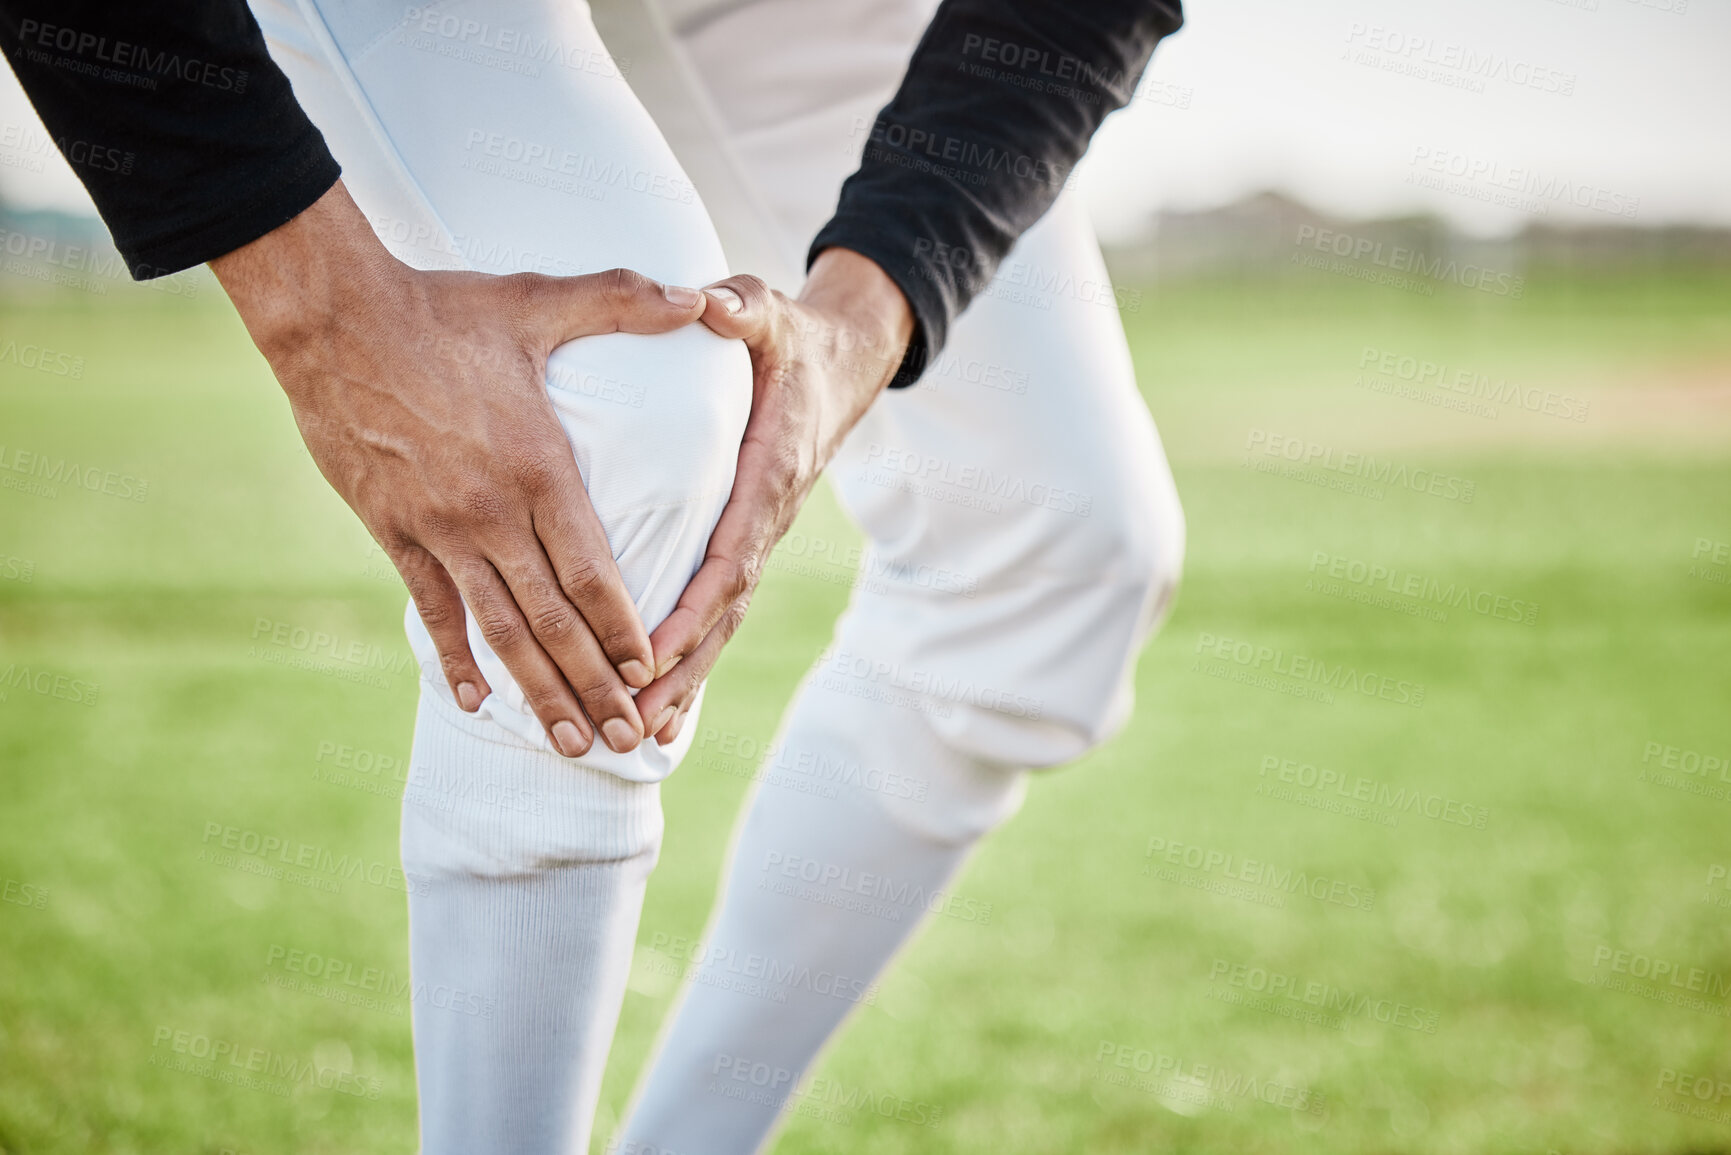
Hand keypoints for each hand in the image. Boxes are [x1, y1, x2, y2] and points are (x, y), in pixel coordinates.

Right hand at [211, 181, 709, 757]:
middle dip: (594, 687)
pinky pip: (432, 609)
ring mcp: (439, 529)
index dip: (622, 630)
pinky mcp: (394, 531)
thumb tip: (695, 294)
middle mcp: (492, 513)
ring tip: (570, 744)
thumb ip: (623, 301)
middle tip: (627, 741)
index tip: (650, 675)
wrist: (332, 317)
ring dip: (536, 693)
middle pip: (552, 621)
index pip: (592, 572)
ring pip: (498, 631)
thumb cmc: (444, 308)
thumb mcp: (540, 300)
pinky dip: (454, 659)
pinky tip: (475, 702)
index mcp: (540, 468)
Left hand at [634, 248, 914, 742]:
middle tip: (632, 716)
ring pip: (724, 619)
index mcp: (769, 473)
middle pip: (724, 608)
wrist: (843, 361)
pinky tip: (660, 700)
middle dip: (680, 666)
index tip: (650, 646)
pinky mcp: (749, 541)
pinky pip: (721, 607)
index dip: (691, 604)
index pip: (730, 552)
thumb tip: (708, 306)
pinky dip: (693, 656)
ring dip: (685, 677)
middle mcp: (768, 517)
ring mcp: (761, 535)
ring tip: (639, 731)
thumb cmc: (793, 338)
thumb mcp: (769, 310)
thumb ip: (741, 311)